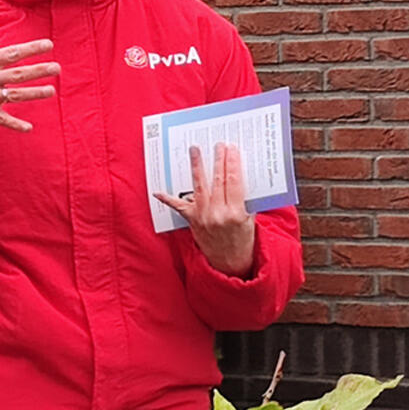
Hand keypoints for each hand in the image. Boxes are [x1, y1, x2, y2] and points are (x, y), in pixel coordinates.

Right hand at [0, 39, 60, 131]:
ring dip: (36, 93)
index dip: (32, 48)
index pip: (13, 53)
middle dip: (40, 71)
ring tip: (52, 91)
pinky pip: (3, 120)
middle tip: (58, 68)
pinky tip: (29, 128)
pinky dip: (16, 125)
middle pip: (20, 74)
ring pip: (17, 95)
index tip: (49, 44)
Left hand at [155, 143, 256, 277]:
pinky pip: (179, 207)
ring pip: (199, 187)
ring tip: (195, 150)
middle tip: (218, 145)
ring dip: (196, 166)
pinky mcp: (192, 221)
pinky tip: (158, 191)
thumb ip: (244, 200)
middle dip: (218, 160)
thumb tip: (238, 176)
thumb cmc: (243, 240)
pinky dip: (167, 198)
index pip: (233, 181)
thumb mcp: (250, 219)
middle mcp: (218, 214)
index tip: (231, 149)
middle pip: (217, 180)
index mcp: (236, 213)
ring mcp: (203, 217)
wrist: (230, 264)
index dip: (232, 163)